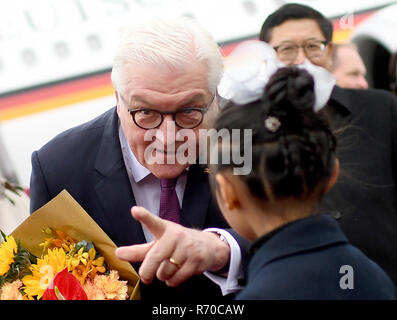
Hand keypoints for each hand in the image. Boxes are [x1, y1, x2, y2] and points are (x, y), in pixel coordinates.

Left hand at [115, 206, 230, 286]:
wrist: (208, 247)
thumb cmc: (178, 244)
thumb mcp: (160, 242)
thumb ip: (139, 250)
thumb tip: (118, 254)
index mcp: (165, 229)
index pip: (153, 222)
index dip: (144, 216)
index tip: (135, 211)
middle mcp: (176, 235)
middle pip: (154, 259)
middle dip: (147, 272)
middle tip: (146, 275)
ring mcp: (187, 248)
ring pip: (164, 272)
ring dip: (162, 276)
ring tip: (169, 268)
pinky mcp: (196, 260)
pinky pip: (175, 279)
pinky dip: (172, 281)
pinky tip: (176, 273)